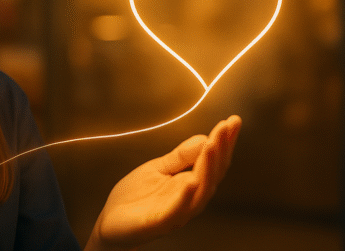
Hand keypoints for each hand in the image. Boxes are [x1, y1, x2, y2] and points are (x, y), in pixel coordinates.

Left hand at [84, 115, 241, 250]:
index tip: (233, 121)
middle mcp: (189, 198)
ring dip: (208, 167)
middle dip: (222, 149)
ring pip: (201, 190)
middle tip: (228, 127)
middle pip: (213, 173)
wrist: (111, 223)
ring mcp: (177, 211)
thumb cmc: (135, 199)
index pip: (213, 161)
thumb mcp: (158, 168)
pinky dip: (186, 196)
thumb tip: (204, 138)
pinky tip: (192, 180)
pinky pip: (177, 210)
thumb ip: (180, 157)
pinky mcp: (161, 222)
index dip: (224, 142)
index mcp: (189, 183)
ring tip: (213, 144)